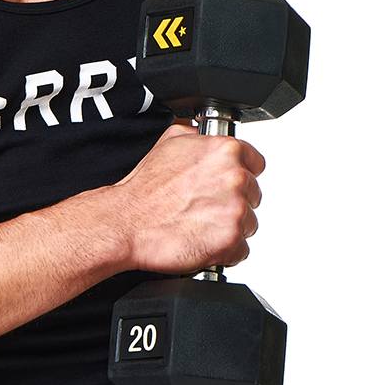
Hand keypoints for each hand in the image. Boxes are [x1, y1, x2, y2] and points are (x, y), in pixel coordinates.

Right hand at [110, 121, 264, 273]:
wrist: (127, 222)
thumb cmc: (144, 189)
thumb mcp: (168, 141)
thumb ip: (196, 135)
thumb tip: (203, 134)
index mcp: (225, 150)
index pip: (256, 163)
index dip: (240, 174)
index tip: (226, 184)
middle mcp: (236, 178)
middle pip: (253, 195)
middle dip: (233, 202)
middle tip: (205, 207)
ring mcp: (236, 210)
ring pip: (249, 223)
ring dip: (229, 226)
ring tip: (201, 225)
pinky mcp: (231, 240)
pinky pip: (241, 249)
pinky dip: (225, 250)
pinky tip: (203, 240)